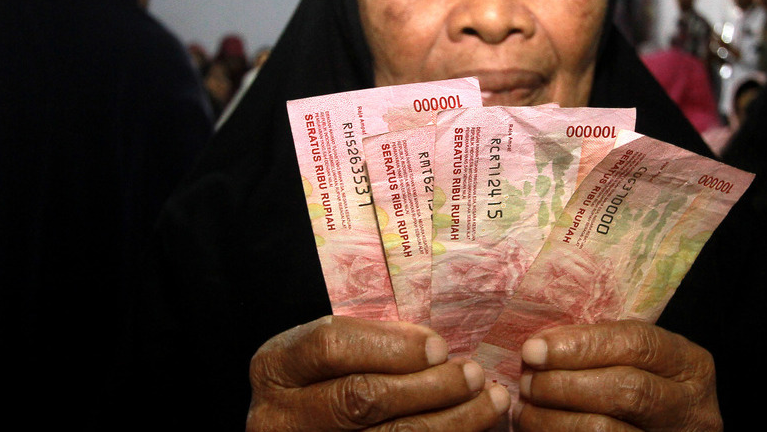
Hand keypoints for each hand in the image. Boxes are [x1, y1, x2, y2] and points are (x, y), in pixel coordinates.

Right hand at [247, 315, 509, 430]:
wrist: (305, 426)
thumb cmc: (328, 378)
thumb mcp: (331, 352)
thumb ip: (373, 343)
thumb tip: (438, 352)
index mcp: (276, 367)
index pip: (332, 347)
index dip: (392, 346)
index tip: (441, 347)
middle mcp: (278, 417)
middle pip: (362, 400)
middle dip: (430, 387)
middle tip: (475, 375)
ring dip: (451, 422)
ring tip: (490, 402)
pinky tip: (472, 428)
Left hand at [514, 320, 721, 430]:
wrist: (655, 429)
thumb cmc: (640, 386)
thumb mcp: (641, 363)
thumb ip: (604, 350)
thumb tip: (541, 346)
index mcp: (691, 365)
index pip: (636, 343)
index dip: (582, 345)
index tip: (534, 349)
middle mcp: (692, 407)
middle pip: (625, 389)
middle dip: (564, 384)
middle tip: (527, 383)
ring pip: (606, 430)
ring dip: (554, 419)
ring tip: (525, 410)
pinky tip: (540, 430)